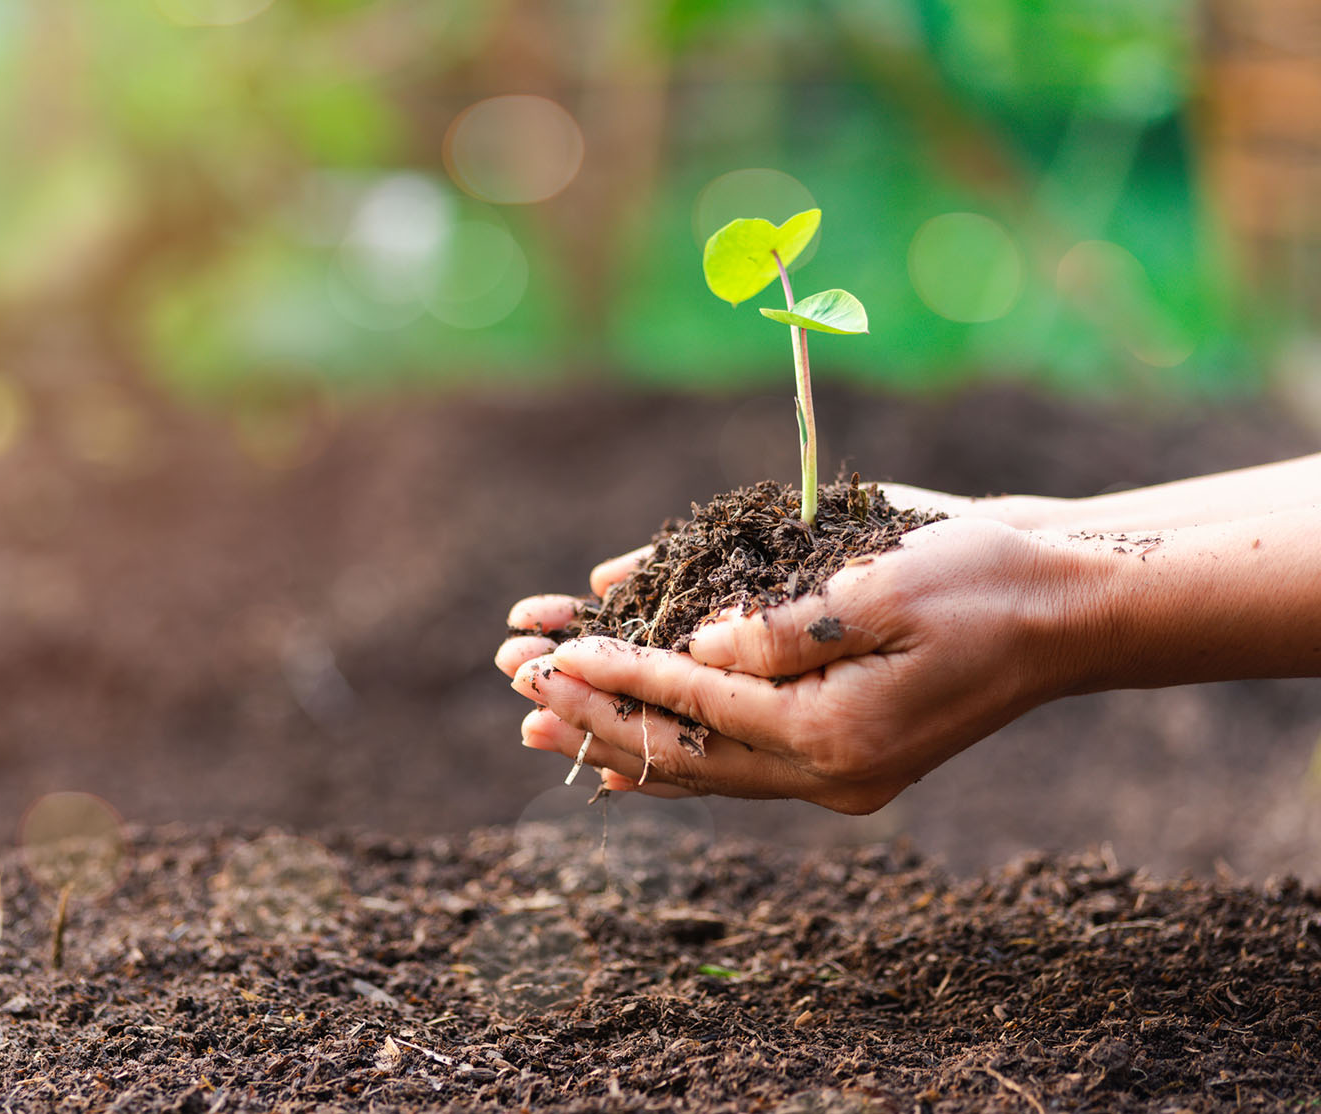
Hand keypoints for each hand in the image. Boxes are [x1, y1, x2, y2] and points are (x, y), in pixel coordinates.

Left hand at [500, 518, 1095, 811]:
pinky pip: (736, 754)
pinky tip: (613, 747)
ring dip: (615, 735)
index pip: (698, 710)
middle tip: (513, 688)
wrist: (1065, 607)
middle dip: (592, 714)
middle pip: (683, 750)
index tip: (549, 657)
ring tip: (532, 723)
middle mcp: (827, 771)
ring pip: (700, 762)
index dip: (618, 677)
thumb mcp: (884, 585)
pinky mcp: (837, 746)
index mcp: (837, 737)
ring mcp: (833, 769)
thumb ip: (781, 629)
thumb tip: (693, 651)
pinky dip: (672, 742)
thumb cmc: (984, 580)